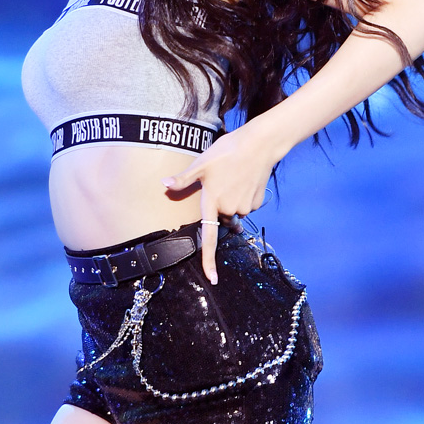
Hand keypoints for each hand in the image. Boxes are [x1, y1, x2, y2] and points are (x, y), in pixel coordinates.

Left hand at [161, 124, 272, 284]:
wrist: (259, 144)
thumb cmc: (227, 151)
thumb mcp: (201, 163)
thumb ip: (183, 179)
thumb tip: (164, 184)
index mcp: (212, 202)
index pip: (209, 237)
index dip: (209, 260)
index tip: (212, 279)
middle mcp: (230, 209)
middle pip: (221, 217)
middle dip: (218, 206)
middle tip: (219, 181)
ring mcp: (245, 207)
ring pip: (234, 211)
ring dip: (231, 200)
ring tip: (232, 176)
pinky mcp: (257, 202)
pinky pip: (246, 205)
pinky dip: (243, 196)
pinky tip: (244, 178)